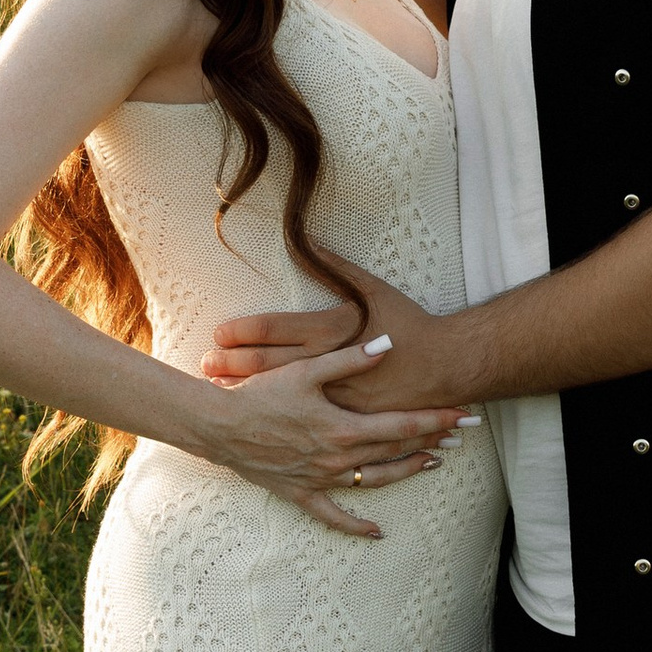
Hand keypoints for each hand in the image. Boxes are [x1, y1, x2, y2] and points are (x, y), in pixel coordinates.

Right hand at [196, 337, 466, 536]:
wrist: (220, 426)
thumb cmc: (261, 393)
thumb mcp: (306, 370)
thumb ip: (350, 358)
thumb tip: (388, 344)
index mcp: (343, 427)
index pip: (401, 425)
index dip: (435, 419)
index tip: (463, 414)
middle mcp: (338, 458)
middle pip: (395, 451)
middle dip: (430, 440)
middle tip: (460, 433)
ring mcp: (322, 479)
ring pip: (375, 480)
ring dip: (405, 472)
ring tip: (432, 463)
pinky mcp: (302, 493)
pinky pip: (334, 516)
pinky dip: (355, 526)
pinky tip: (377, 532)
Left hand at [208, 279, 450, 412]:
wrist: (445, 366)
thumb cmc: (410, 325)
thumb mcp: (373, 288)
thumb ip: (335, 264)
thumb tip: (306, 236)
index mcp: (330, 329)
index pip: (274, 328)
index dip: (243, 330)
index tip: (220, 333)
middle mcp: (327, 364)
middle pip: (267, 364)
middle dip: (233, 363)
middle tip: (206, 362)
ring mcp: (334, 394)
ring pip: (279, 394)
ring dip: (246, 389)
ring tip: (218, 386)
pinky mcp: (344, 415)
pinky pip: (302, 415)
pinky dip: (275, 412)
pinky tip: (255, 414)